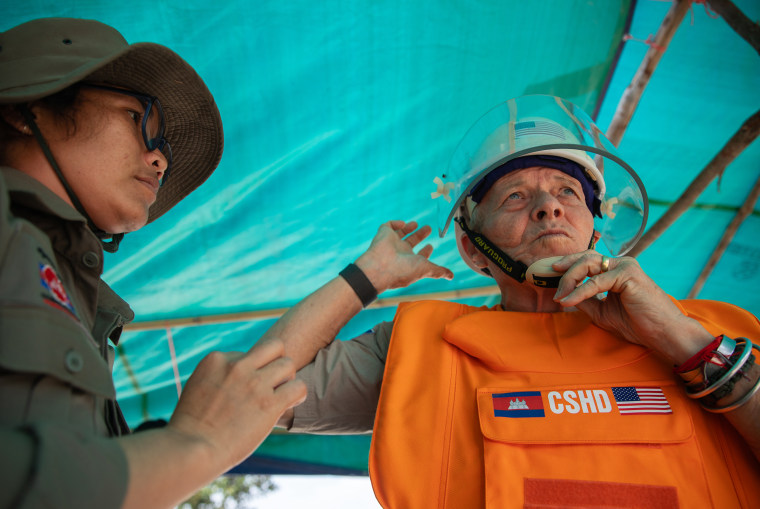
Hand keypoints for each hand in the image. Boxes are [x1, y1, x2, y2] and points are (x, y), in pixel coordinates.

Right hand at [166, 339, 305, 467]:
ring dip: (288, 379)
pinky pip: (299, 387)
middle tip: (271, 384)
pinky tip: (290, 404)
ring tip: (280, 395)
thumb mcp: (198, 388)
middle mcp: (237, 366)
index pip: (247, 354)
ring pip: (288, 364)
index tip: (243, 391)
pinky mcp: (270, 404)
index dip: (249, 371)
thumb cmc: (192, 427)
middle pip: (274, 348)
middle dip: (275, 363)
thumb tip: (239, 376)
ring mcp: (254, 383)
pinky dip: (298, 395)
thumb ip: (218, 377)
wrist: (192, 450)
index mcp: (216, 359)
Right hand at [355, 220, 453, 292]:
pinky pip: (388, 226)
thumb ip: (439, 271)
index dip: (425, 251)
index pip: (418, 256)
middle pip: (411, 242)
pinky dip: (396, 223)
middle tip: (428, 228)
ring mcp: (391, 243)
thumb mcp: (426, 269)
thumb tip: (451, 276)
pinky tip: (403, 224)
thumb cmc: (403, 270)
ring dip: (409, 227)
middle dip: (420, 235)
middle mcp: (400, 253)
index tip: (431, 246)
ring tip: (416, 223)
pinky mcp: (383, 234)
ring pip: (400, 233)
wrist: (381, 266)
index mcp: (409, 262)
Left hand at [552, 252, 712, 363]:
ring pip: (587, 264)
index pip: (587, 260)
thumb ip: (585, 301)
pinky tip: (568, 301)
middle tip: (549, 279)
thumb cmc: (637, 324)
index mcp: (616, 270)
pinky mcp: (627, 275)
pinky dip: (579, 292)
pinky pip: (595, 282)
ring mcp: (625, 267)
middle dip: (564, 268)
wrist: (663, 334)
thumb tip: (564, 296)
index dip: (567, 265)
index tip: (549, 274)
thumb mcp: (602, 312)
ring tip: (559, 296)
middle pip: (584, 257)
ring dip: (569, 280)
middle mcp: (621, 264)